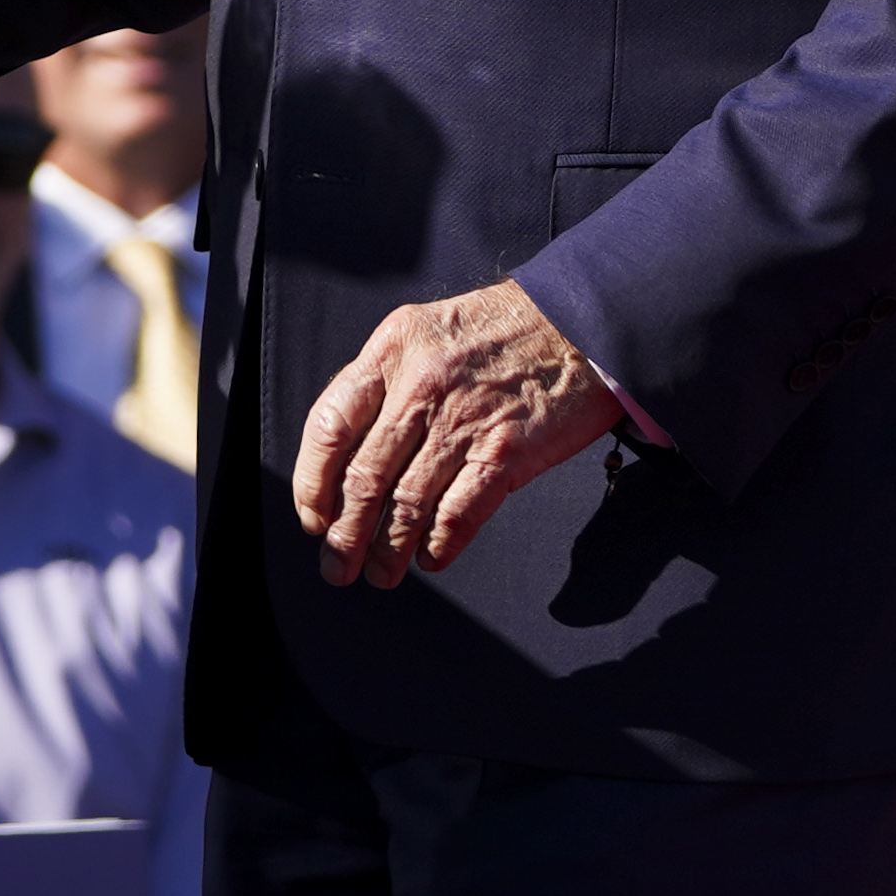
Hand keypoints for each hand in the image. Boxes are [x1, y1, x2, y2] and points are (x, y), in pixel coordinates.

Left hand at [291, 282, 623, 588]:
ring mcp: (465, 420)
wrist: (582, 321)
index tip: (314, 516)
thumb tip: (348, 452)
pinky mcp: (507, 451)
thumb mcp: (427, 331)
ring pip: (407, 503)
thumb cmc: (504, 330)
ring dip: (387, 550)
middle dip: (344, 534)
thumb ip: (387, 382)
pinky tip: (429, 558)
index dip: (313, 482)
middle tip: (338, 564)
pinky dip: (438, 544)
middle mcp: (422, 385)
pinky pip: (459, 513)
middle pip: (365, 475)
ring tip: (380, 574)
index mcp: (392, 350)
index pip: (330, 425)